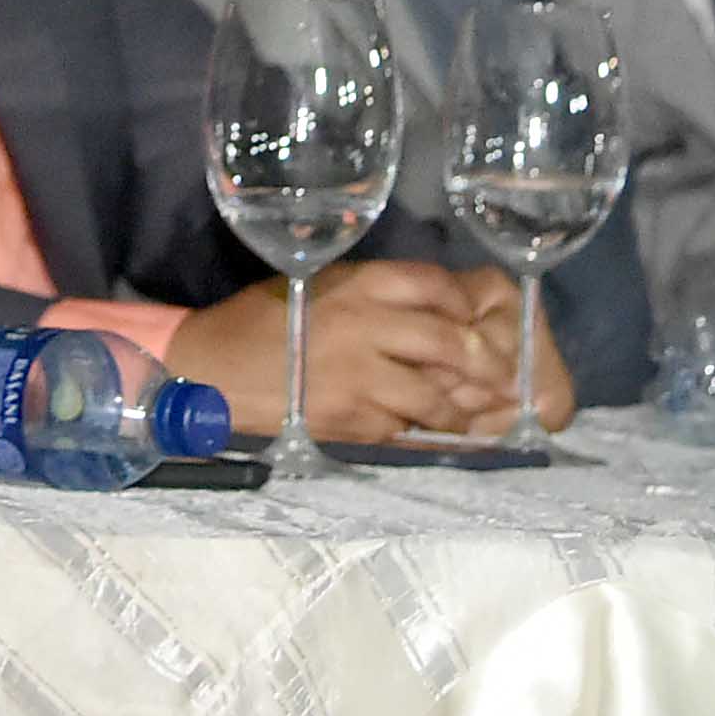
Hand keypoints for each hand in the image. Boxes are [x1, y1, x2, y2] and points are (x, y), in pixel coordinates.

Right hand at [166, 258, 532, 441]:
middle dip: (485, 362)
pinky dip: (429, 431)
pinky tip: (439, 431)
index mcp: (355, 285)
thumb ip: (370, 295)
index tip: (480, 316)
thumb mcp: (315, 288)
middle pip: (451, 342)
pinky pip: (408, 428)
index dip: (467, 301)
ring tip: (476, 411)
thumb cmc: (262, 324)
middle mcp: (364, 327)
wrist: (211, 373)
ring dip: (462, 406)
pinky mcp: (353, 422)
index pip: (434, 284)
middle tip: (503, 375)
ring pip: (436, 396)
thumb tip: (433, 310)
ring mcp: (361, 379)